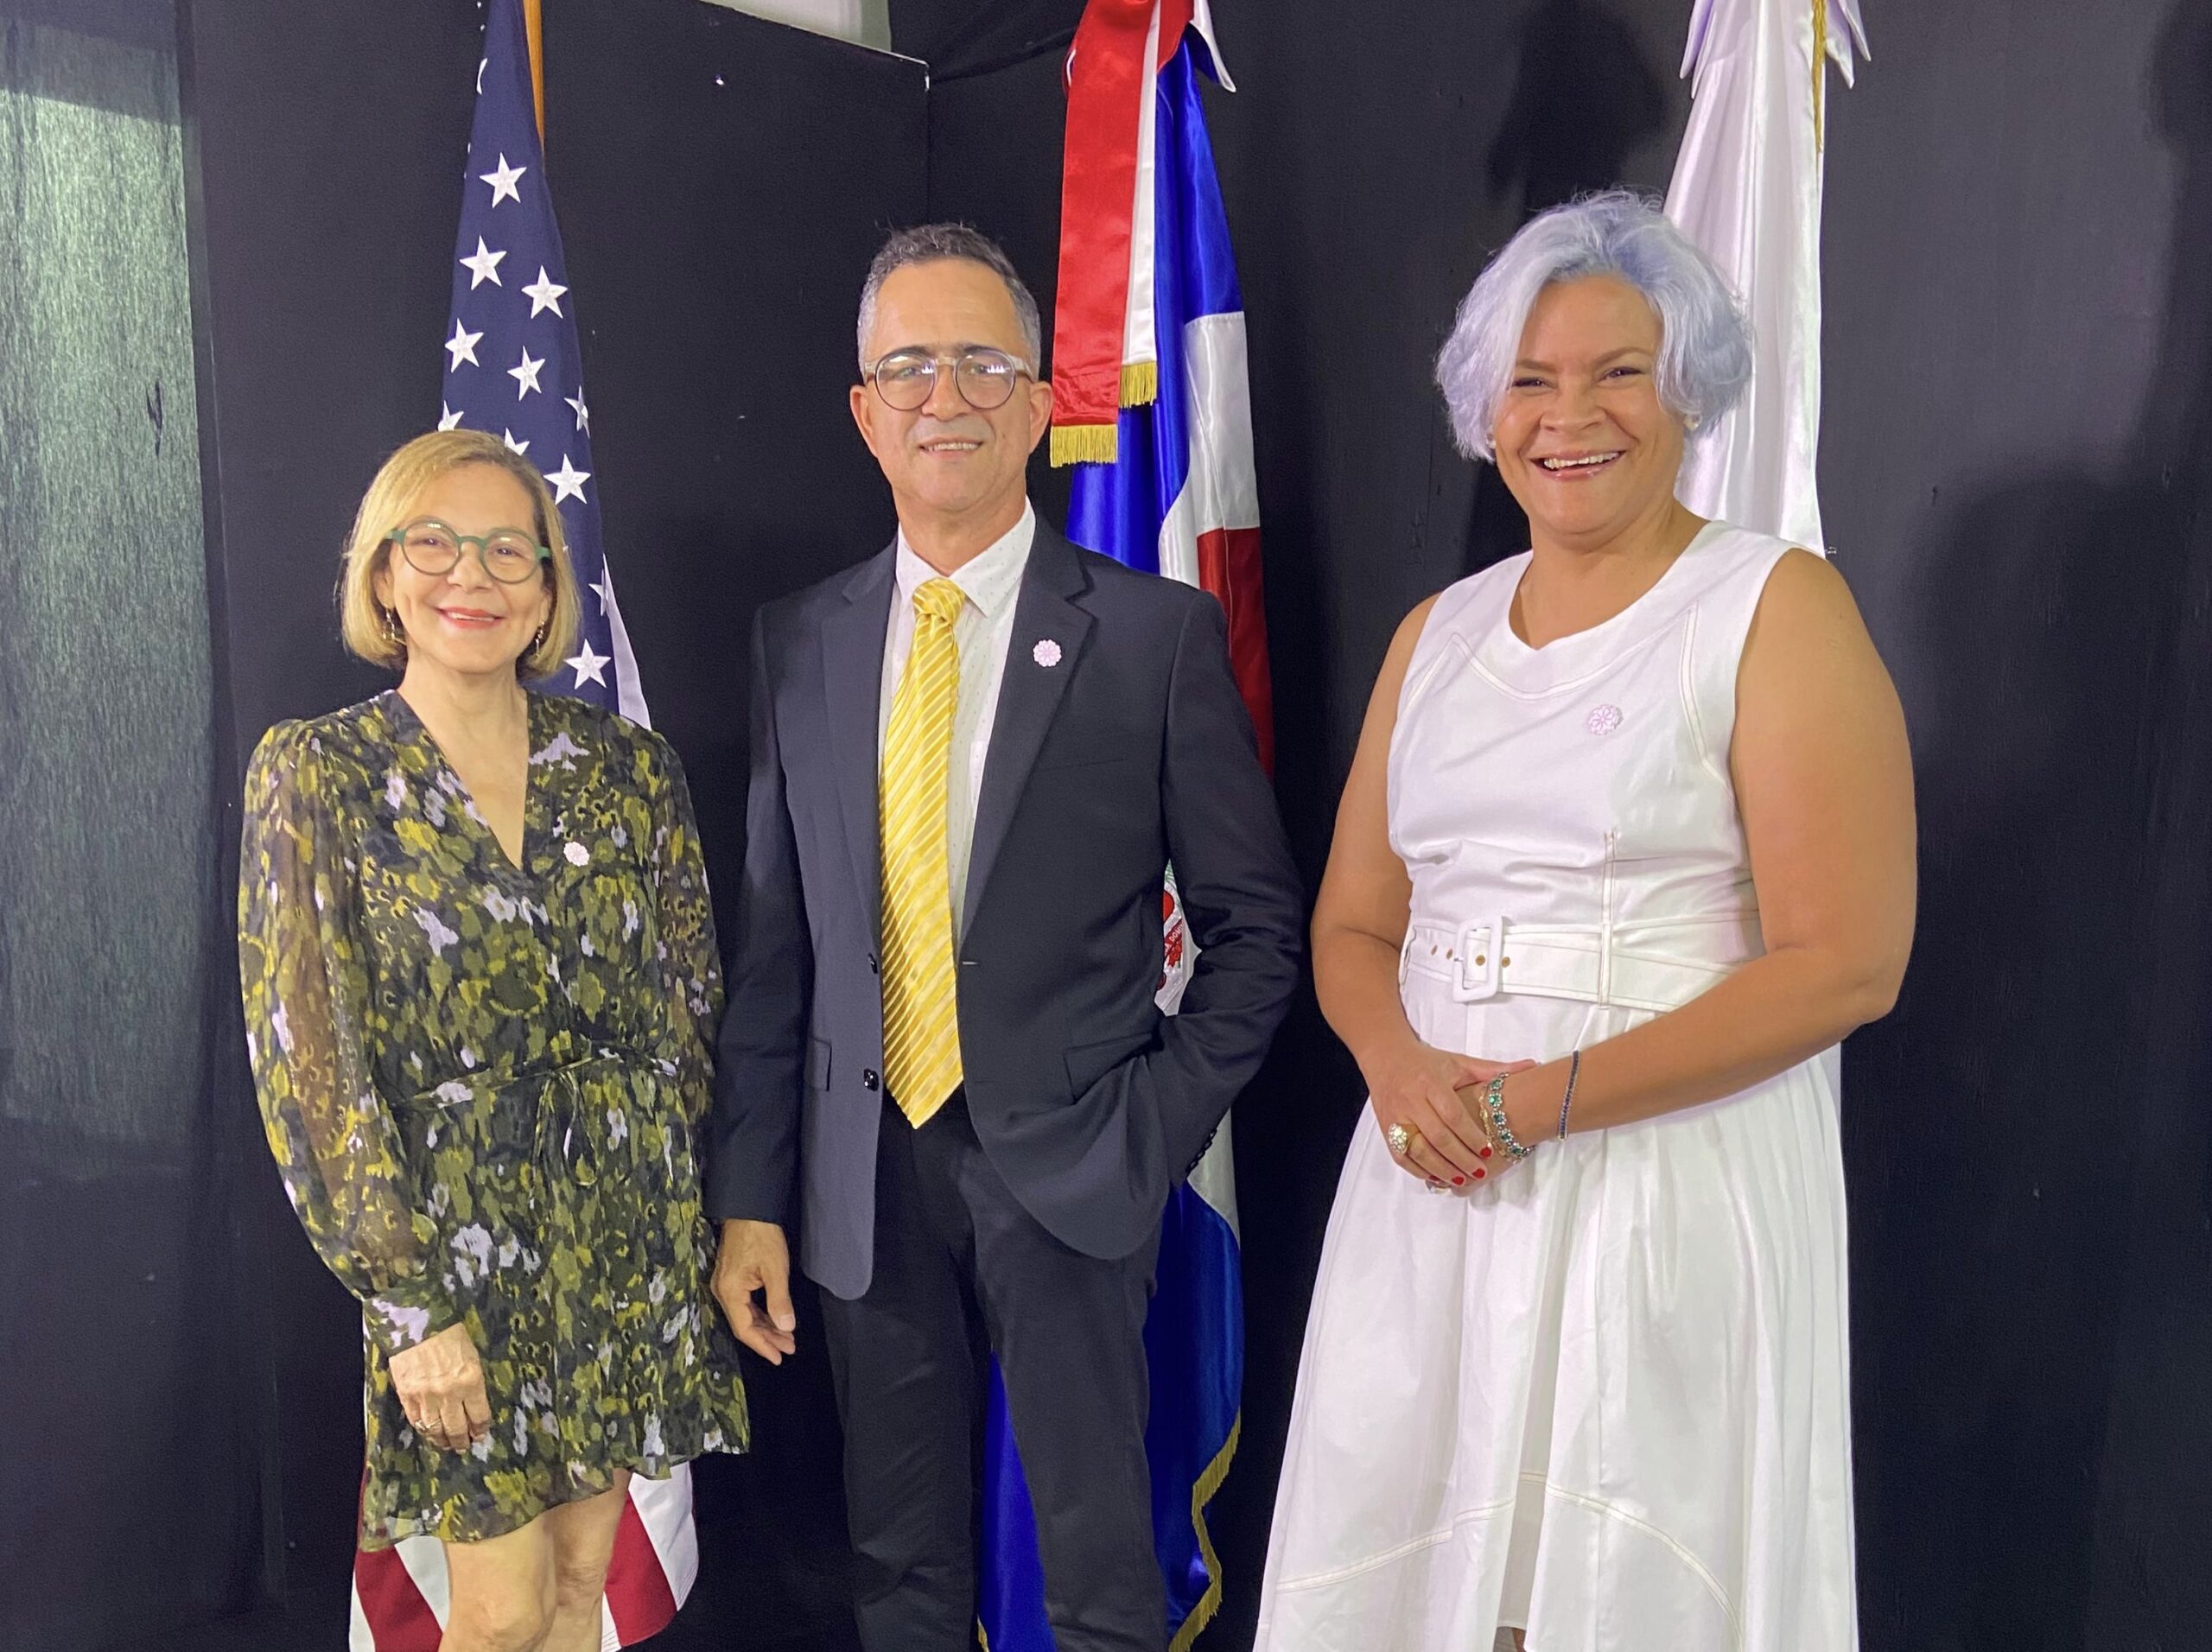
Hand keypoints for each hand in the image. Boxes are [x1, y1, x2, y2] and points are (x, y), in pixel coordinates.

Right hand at [388, 1323, 490, 1452]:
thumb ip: (472, 1382)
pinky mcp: (407, 1396)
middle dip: (462, 1440)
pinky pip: (416, 1421)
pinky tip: (429, 1433)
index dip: (480, 1429)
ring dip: (442, 1441)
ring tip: (447, 1445)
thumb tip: (473, 1403)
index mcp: (471, 1381)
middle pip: (457, 1428)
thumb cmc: (450, 1334)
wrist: (417, 1324)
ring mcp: (426, 1397)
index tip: (480, 1435)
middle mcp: (450, 1394)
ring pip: (435, 1430)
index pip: (479, 1416)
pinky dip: (424, 1430)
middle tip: (464, 1446)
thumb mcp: (472, 1356)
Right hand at [712, 1219, 797, 1364]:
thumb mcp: (775, 1270)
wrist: (749, 1209)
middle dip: (767, 1338)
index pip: (744, 1329)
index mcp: (730, 1292)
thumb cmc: (762, 1236)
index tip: (778, 1357)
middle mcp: (723, 1291)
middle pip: (744, 1324)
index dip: (762, 1346)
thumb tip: (785, 1328)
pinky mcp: (731, 1278)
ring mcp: (725, 1284)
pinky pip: (744, 1304)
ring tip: (786, 1337)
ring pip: (745, 1314)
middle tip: (789, 1348)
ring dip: (765, 1326)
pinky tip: (774, 1319)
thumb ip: (779, 1301)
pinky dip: (760, 1313)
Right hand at [1362, 1037, 1533, 1187]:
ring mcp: (1395, 1116)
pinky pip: (1401, 1156)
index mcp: (1431, 1083)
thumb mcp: (1459, 1063)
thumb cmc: (1428, 1062)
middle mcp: (1411, 1100)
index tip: (1488, 1151)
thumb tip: (1531, 1065)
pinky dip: (1419, 1170)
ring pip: (1417, 1150)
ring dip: (1440, 1169)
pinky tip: (1438, 1178)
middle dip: (1460, 1158)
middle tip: (1480, 1172)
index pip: (1452, 1114)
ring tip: (1462, 1180)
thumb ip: (1493, 1070)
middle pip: (1437, 1136)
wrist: (1386, 1056)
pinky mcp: (1385, 1128)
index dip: (1471, 1136)